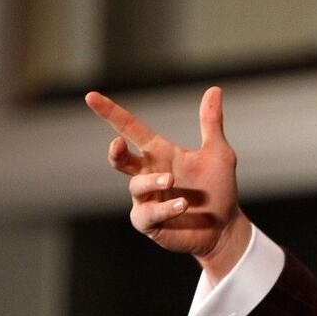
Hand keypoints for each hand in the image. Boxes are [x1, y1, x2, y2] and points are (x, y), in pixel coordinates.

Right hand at [85, 87, 250, 283]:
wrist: (225, 226)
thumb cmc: (218, 188)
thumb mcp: (218, 153)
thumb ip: (211, 124)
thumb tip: (214, 89)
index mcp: (160, 154)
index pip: (131, 129)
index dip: (111, 113)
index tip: (91, 97)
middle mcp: (148, 174)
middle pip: (119, 160)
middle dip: (114, 152)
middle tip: (118, 143)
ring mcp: (146, 199)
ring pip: (136, 186)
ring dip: (153, 181)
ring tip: (172, 180)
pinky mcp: (150, 223)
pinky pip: (148, 214)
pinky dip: (165, 208)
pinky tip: (183, 204)